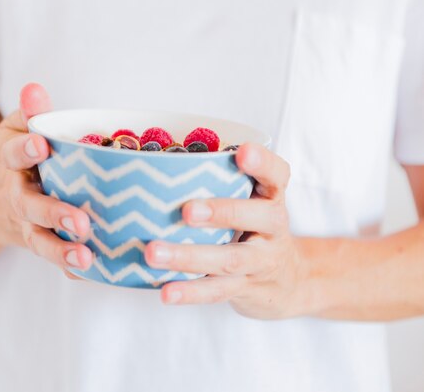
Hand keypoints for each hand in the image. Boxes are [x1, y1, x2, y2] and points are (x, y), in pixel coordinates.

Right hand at [0, 83, 92, 270]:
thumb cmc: (14, 162)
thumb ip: (29, 114)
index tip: (42, 144)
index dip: (25, 150)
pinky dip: (69, 269)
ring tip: (85, 256)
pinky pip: (52, 259)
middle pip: (29, 206)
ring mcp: (25, 225)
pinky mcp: (37, 244)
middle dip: (52, 212)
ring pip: (39, 240)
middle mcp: (15, 197)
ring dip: (60, 250)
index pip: (13, 154)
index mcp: (10, 164)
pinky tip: (91, 272)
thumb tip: (35, 88)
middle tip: (80, 220)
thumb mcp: (13, 132)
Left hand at [144, 144, 306, 318]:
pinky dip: (191, 292)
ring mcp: (262, 261)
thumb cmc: (255, 228)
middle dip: (221, 213)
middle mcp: (273, 228)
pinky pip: (218, 290)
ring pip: (229, 260)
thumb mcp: (251, 201)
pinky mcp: (247, 289)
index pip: (276, 175)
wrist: (289, 281)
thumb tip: (159, 165)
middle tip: (186, 211)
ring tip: (153, 253)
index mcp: (271, 198)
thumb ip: (222, 183)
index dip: (262, 163)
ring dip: (189, 257)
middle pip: (255, 218)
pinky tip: (166, 291)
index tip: (242, 151)